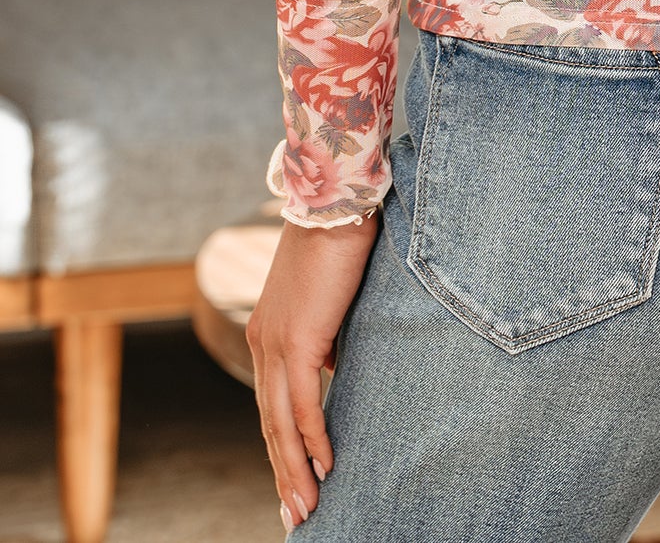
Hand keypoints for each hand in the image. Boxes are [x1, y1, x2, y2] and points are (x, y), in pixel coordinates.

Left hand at [247, 214, 379, 529]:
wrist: (334, 204)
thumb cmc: (338, 243)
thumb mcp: (329, 301)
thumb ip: (326, 337)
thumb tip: (334, 367)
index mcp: (266, 335)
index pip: (271, 405)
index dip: (281, 446)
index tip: (294, 480)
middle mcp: (262, 344)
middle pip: (270, 424)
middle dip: (284, 473)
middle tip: (299, 513)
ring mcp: (276, 343)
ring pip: (281, 423)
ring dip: (295, 469)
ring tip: (310, 505)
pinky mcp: (297, 340)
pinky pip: (302, 403)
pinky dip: (312, 437)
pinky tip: (324, 463)